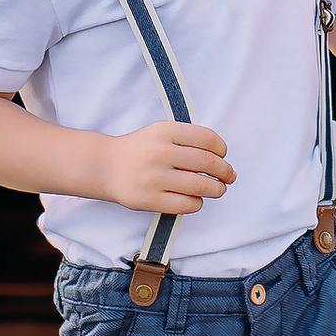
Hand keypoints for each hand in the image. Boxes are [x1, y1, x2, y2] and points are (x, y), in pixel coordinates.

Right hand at [98, 119, 234, 215]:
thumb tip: (222, 158)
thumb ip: (188, 139)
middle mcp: (159, 152)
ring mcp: (154, 177)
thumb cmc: (141, 149)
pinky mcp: (149, 200)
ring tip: (218, 189)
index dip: (222, 149)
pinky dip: (198, 203)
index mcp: (164, 131)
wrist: (106, 167)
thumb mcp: (161, 132)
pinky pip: (187, 204)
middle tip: (229, 176)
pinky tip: (196, 199)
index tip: (223, 155)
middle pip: (208, 163)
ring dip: (217, 189)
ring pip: (201, 186)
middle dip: (225, 171)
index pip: (207, 139)